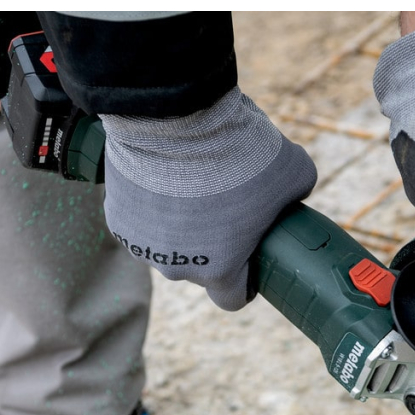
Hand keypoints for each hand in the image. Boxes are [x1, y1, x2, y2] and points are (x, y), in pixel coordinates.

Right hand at [100, 87, 316, 309]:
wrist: (174, 115)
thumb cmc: (238, 150)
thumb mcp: (294, 171)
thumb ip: (297, 193)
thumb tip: (296, 193)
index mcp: (220, 269)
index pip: (232, 299)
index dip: (244, 282)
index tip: (249, 261)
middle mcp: (178, 268)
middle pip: (199, 268)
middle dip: (213, 245)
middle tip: (224, 208)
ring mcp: (142, 245)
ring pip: (167, 245)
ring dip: (179, 227)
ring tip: (192, 187)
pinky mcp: (117, 219)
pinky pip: (140, 222)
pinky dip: (152, 206)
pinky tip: (163, 179)